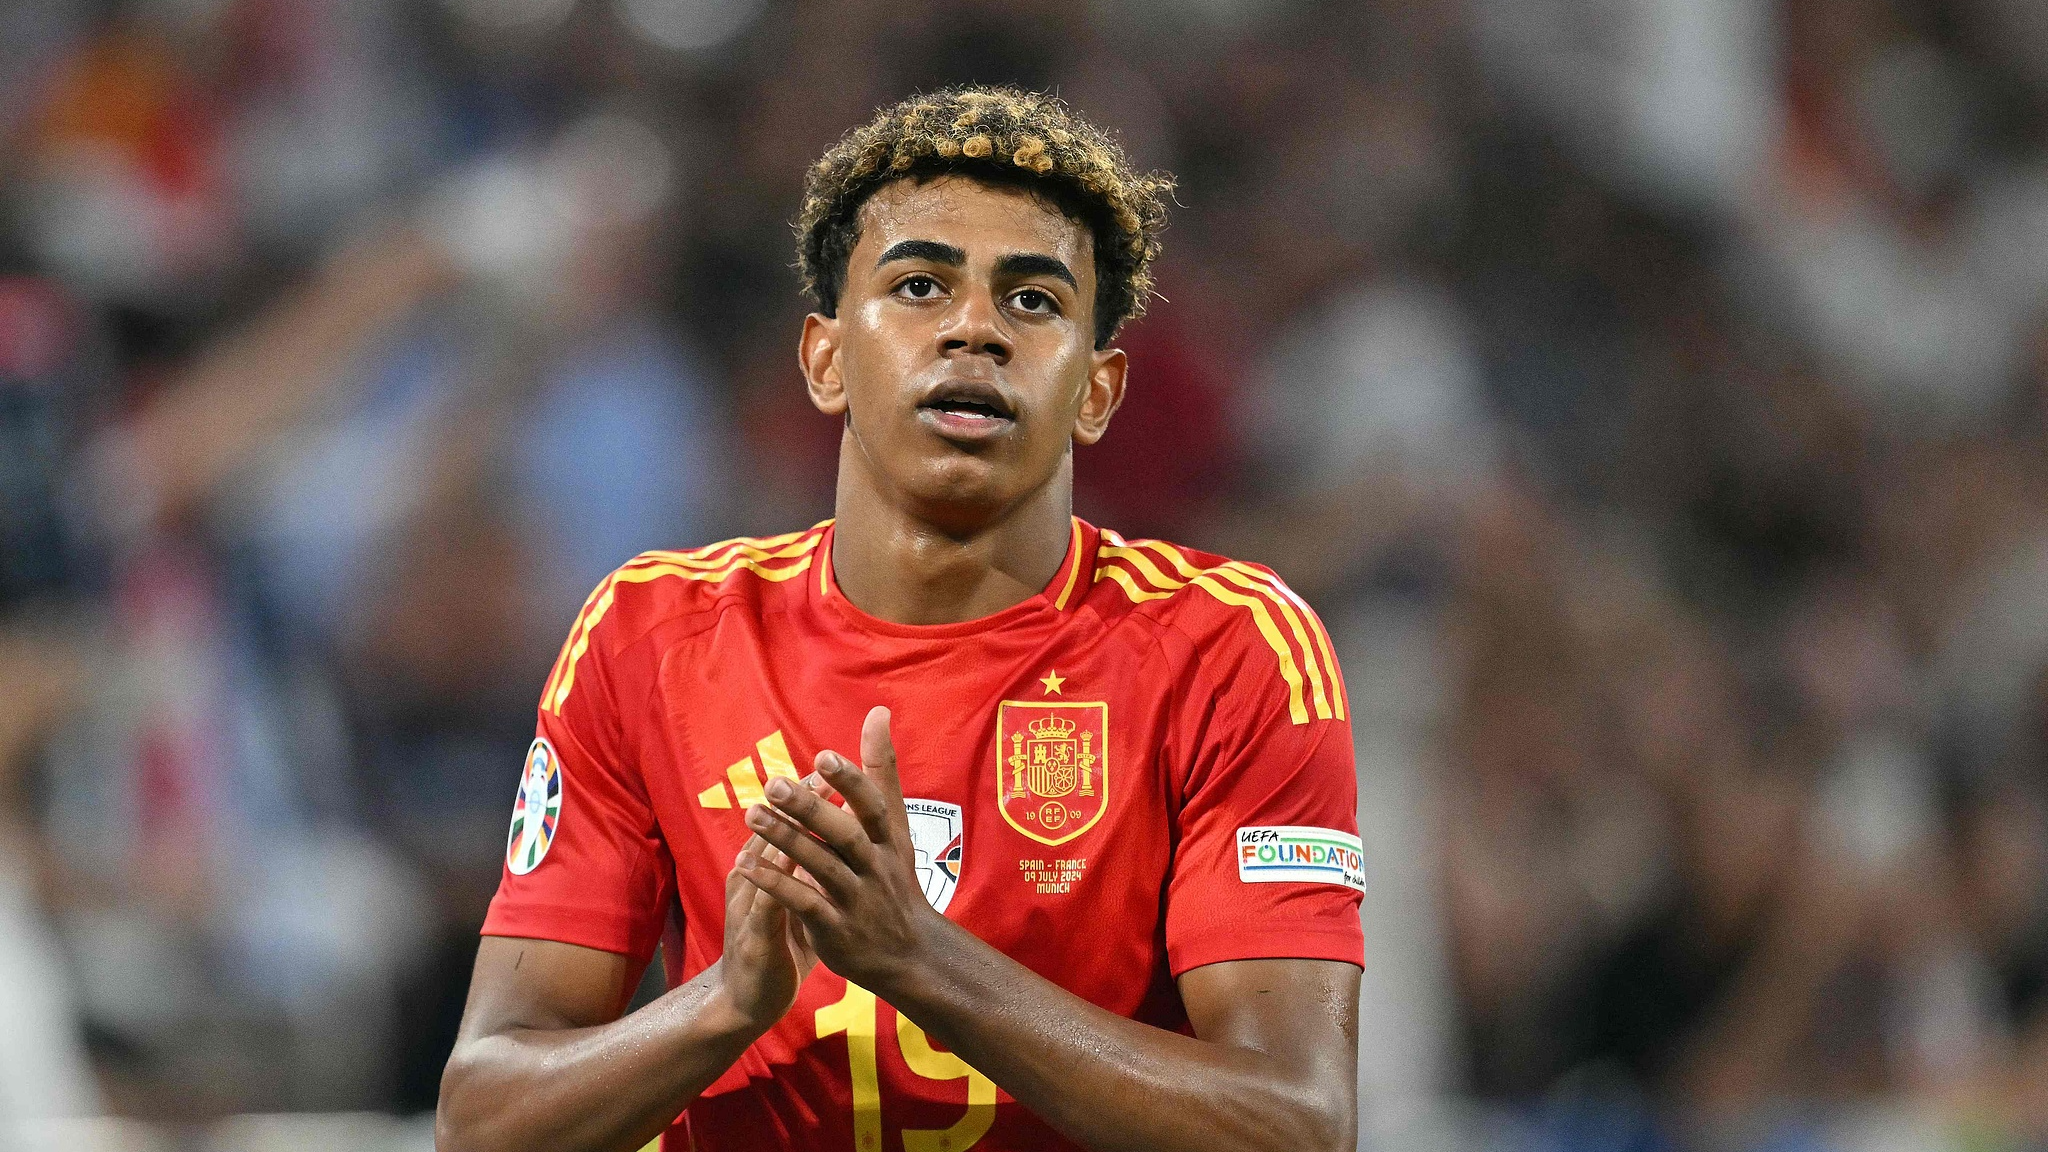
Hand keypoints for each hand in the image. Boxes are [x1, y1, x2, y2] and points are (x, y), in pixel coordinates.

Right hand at [718, 787, 823, 1027]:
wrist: (745, 1002)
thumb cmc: (777, 947)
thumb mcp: (797, 902)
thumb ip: (811, 870)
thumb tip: (840, 838)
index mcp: (765, 871)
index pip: (785, 824)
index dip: (808, 797)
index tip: (833, 768)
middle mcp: (753, 881)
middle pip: (773, 832)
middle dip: (797, 803)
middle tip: (823, 772)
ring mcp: (750, 907)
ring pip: (765, 861)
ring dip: (783, 831)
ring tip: (806, 806)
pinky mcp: (755, 938)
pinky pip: (766, 906)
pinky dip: (776, 882)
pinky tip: (791, 865)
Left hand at [737, 706, 938, 991]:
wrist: (911, 954)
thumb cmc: (895, 878)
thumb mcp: (896, 825)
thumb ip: (882, 770)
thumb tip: (878, 712)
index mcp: (890, 841)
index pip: (875, 806)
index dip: (852, 781)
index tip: (823, 755)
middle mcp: (876, 868)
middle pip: (846, 836)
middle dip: (812, 810)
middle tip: (774, 784)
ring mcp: (857, 900)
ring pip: (821, 868)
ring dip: (786, 841)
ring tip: (751, 814)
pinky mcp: (836, 929)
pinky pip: (804, 905)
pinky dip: (777, 885)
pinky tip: (747, 865)